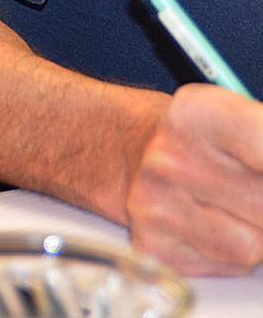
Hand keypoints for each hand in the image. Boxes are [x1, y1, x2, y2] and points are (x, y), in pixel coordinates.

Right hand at [123, 84, 262, 275]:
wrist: (129, 149)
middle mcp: (170, 160)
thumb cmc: (201, 138)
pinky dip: (233, 251)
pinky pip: (228, 264)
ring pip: (253, 246)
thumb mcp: (244, 118)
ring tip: (237, 206)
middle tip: (253, 190)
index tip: (262, 174)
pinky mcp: (153, 245)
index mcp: (198, 115)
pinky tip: (214, 223)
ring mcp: (156, 206)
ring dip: (258, 231)